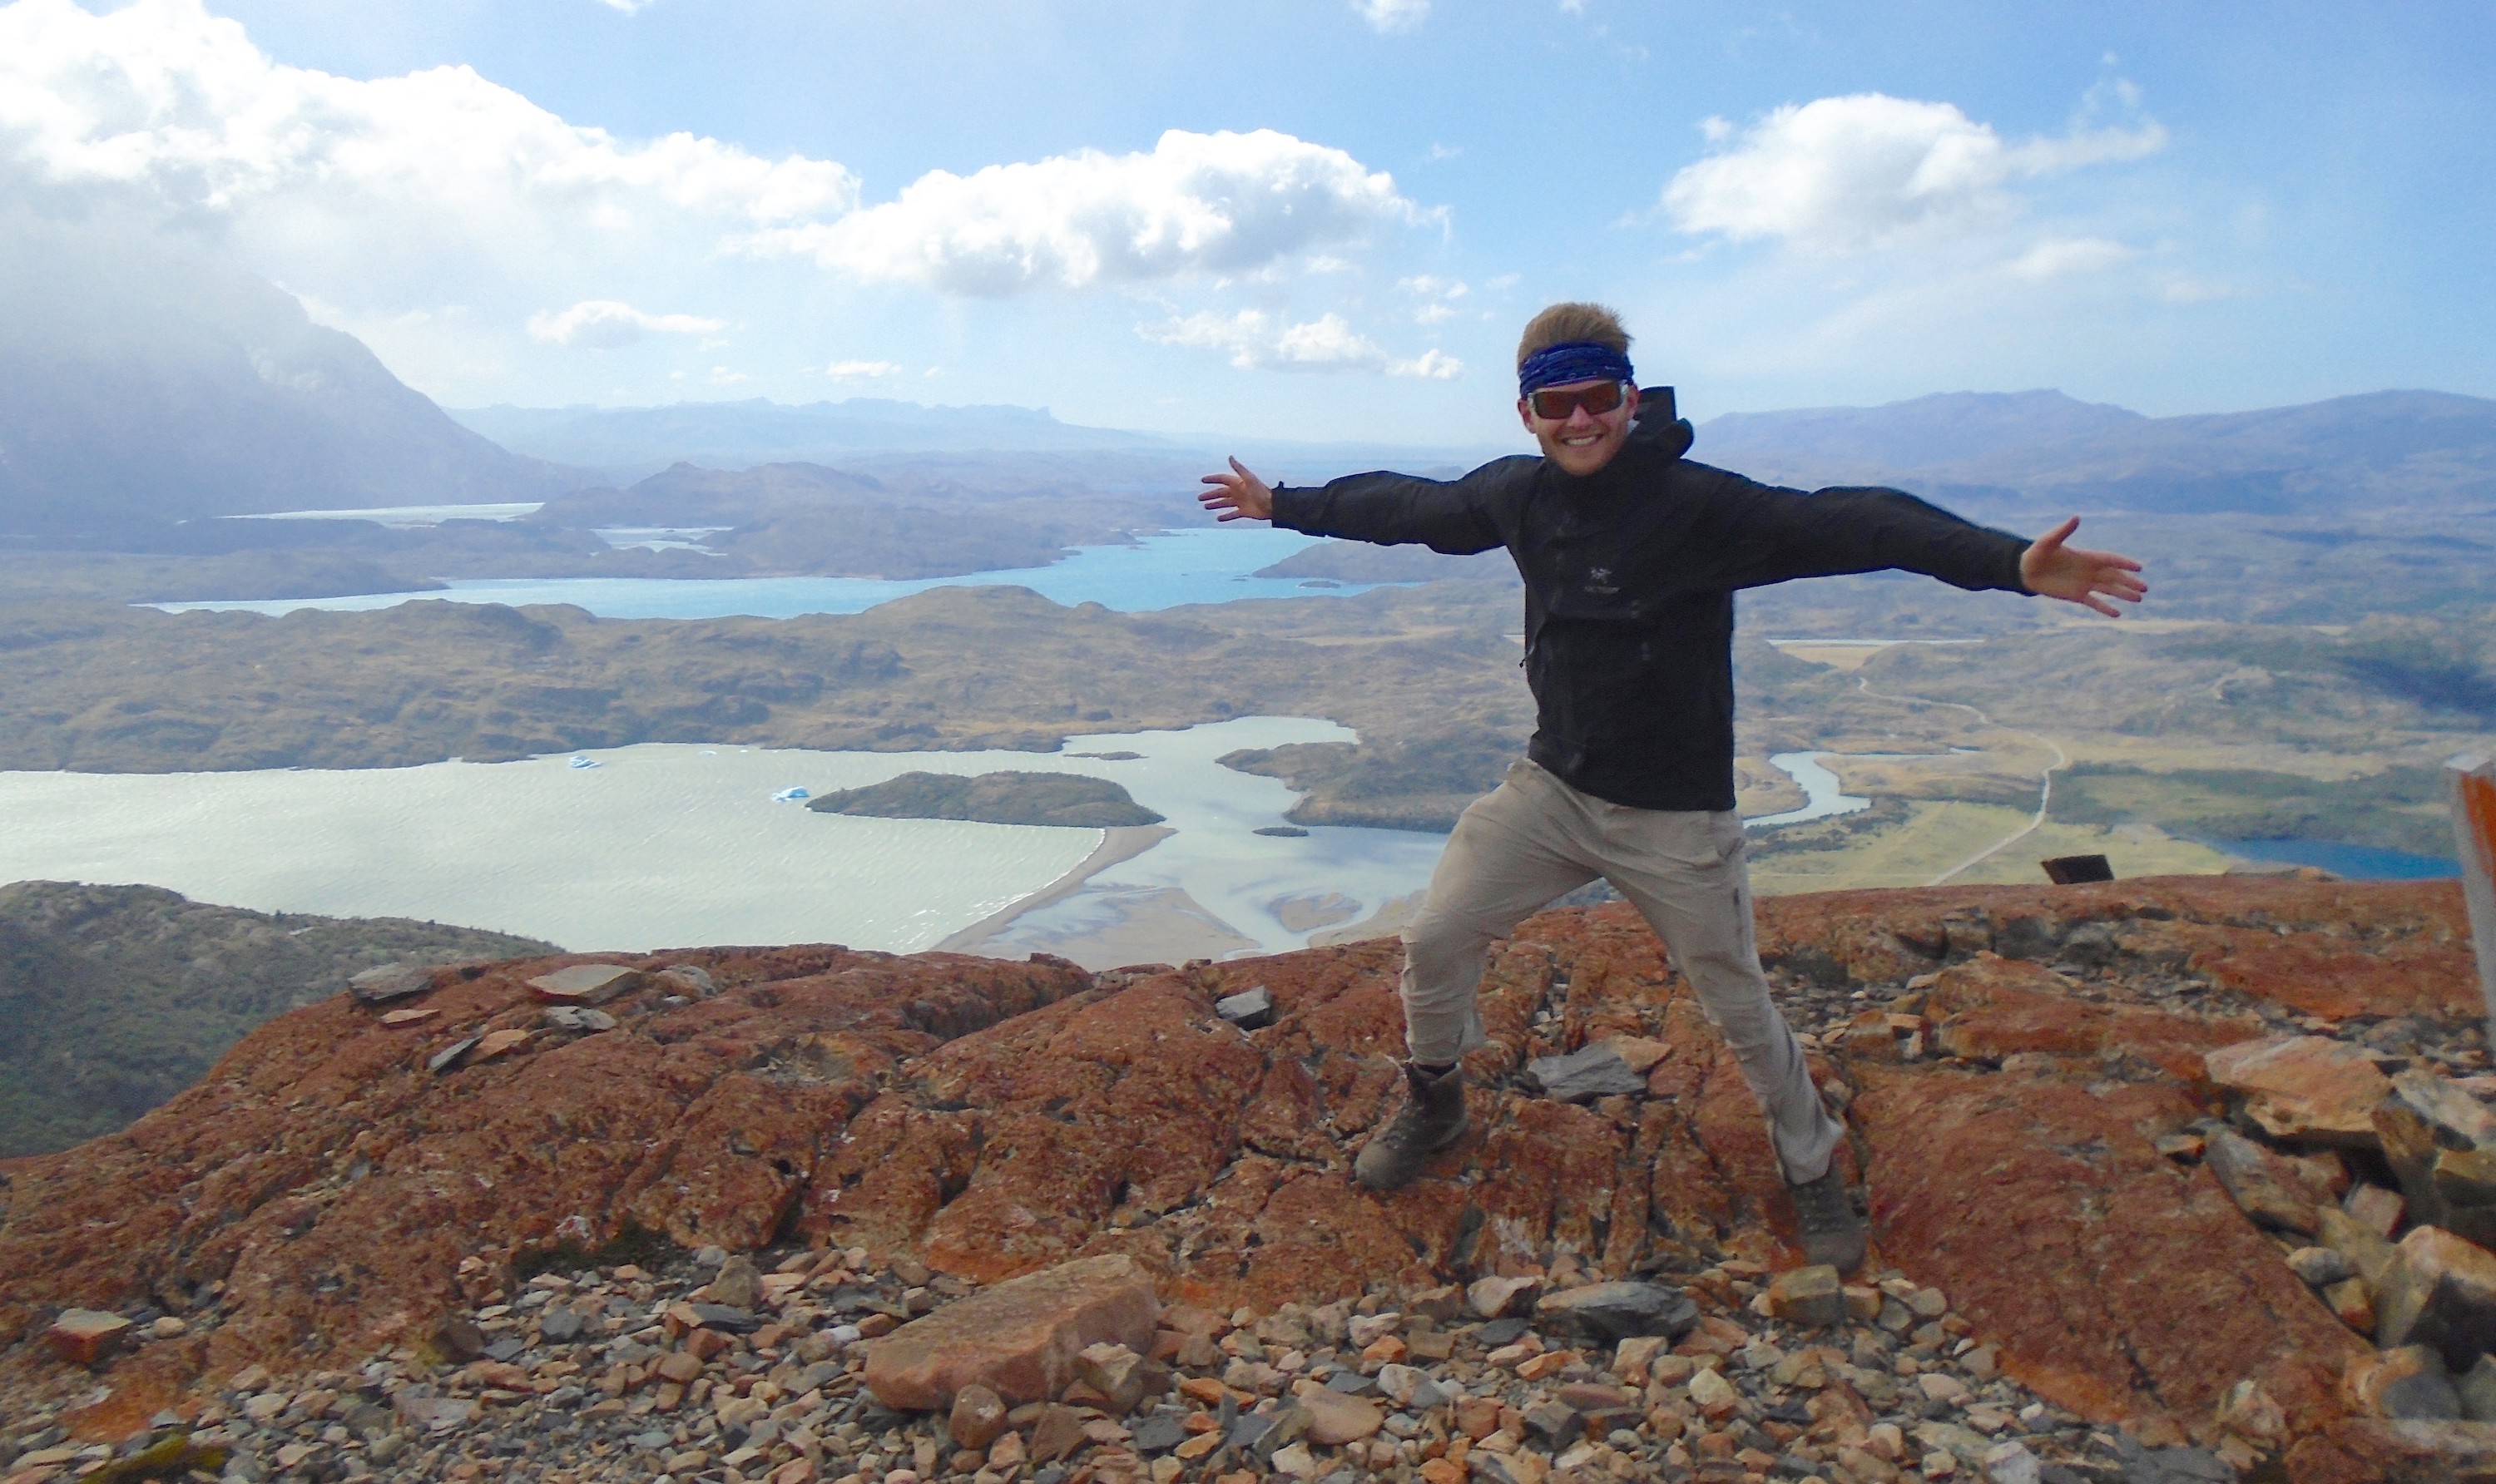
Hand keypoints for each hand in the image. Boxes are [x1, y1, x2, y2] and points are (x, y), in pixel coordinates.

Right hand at [1198, 457, 1273, 522]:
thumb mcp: (1249, 478)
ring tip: (1206, 507)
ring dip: (1215, 504)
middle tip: (1200, 498)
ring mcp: (1240, 503)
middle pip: (1220, 493)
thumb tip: (1230, 456)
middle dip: (1210, 495)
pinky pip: (1232, 515)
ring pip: (1224, 503)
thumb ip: (1238, 468)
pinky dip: (1225, 517)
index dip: (1213, 479)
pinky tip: (1218, 518)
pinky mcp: (1243, 512)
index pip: (1222, 479)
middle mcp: (1237, 492)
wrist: (1271, 505)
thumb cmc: (1260, 490)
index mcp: (1238, 483)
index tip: (1203, 480)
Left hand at [2021, 516, 2145, 616]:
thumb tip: (2076, 517)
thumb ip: (2063, 531)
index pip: (2110, 560)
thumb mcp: (2048, 541)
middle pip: (2114, 576)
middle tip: (2145, 589)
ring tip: (2138, 599)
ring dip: (2123, 594)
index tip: (2139, 568)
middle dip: (2129, 582)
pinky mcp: (2076, 595)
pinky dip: (2105, 608)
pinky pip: (2094, 603)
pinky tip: (2117, 614)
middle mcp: (2089, 570)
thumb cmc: (2037, 553)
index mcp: (2086, 556)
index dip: (2124, 563)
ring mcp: (2084, 583)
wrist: (2025, 571)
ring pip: (2108, 590)